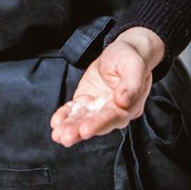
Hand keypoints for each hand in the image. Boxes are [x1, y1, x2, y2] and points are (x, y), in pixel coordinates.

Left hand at [50, 27, 163, 146]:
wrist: (123, 52)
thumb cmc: (130, 58)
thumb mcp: (134, 66)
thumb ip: (131, 84)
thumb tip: (124, 101)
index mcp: (129, 106)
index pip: (112, 117)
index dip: (98, 124)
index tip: (85, 131)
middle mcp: (114, 112)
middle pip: (95, 123)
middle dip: (79, 130)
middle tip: (65, 137)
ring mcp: (99, 108)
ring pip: (83, 120)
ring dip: (69, 128)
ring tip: (57, 135)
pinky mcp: (87, 101)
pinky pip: (75, 110)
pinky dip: (64, 116)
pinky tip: (56, 122)